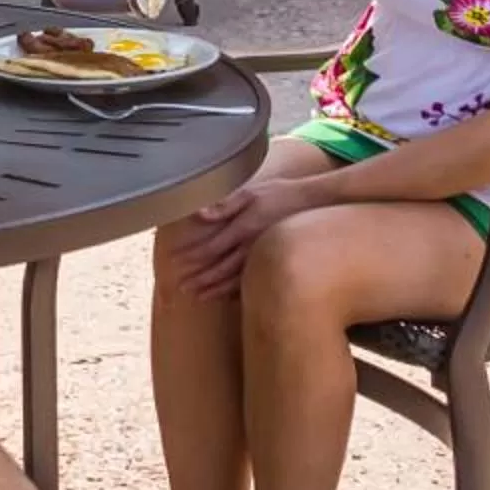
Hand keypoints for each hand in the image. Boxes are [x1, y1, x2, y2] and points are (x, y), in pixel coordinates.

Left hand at [168, 173, 322, 299]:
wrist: (314, 204)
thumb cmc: (280, 194)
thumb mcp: (250, 192)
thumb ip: (225, 204)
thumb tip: (200, 214)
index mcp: (243, 229)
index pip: (211, 248)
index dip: (192, 256)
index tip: (175, 262)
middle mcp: (251, 248)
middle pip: (219, 269)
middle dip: (199, 279)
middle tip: (181, 288)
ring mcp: (263, 258)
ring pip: (234, 281)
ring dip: (214, 290)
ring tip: (198, 297)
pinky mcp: (273, 263)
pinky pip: (252, 283)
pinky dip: (236, 292)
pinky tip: (226, 297)